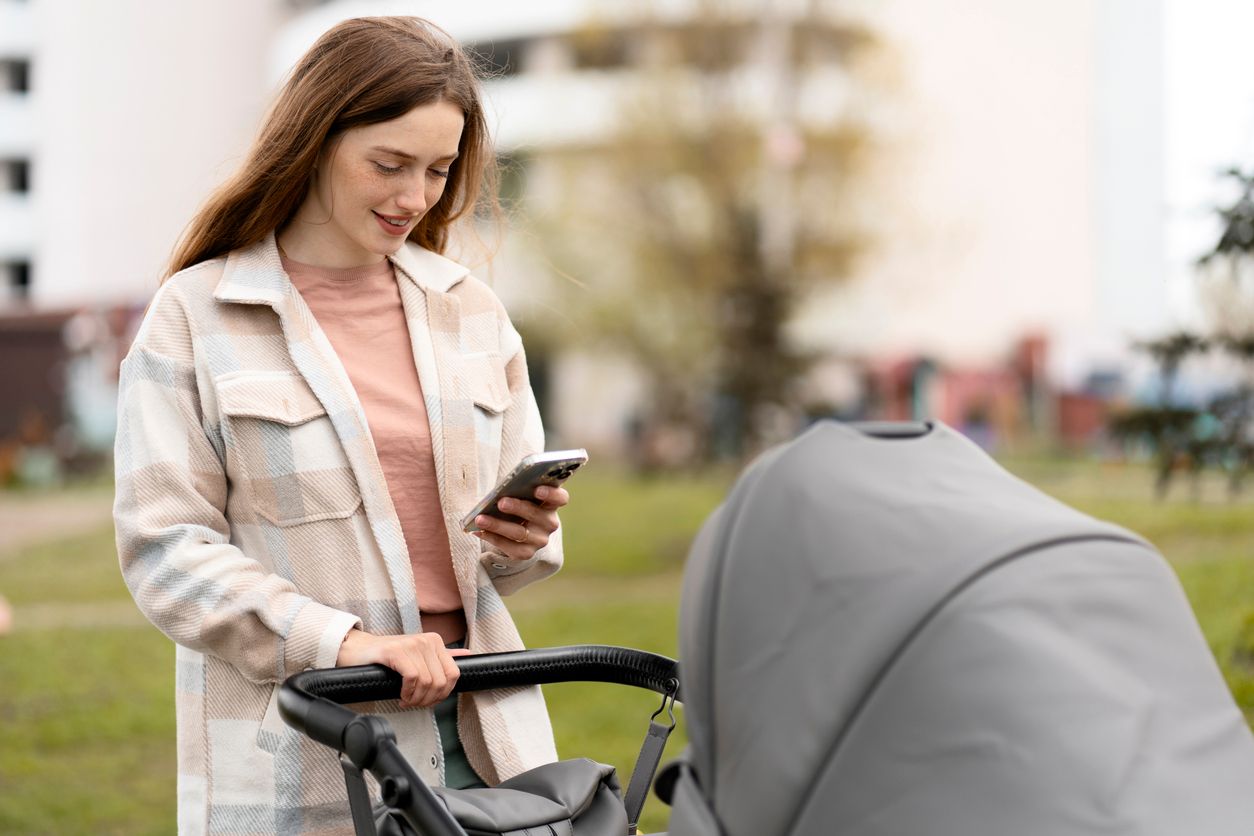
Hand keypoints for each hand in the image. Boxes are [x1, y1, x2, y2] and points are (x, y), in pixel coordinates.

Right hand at [335, 629, 461, 707]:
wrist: (358, 651)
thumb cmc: (389, 657)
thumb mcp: (418, 655)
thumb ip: (442, 656)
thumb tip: (468, 655)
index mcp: (436, 641)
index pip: (453, 674)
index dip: (443, 694)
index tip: (429, 700)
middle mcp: (427, 640)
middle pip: (441, 681)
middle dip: (428, 699)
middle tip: (414, 703)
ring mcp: (412, 644)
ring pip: (427, 682)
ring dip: (416, 699)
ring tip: (406, 700)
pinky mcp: (396, 651)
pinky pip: (413, 678)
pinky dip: (407, 692)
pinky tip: (400, 695)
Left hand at [471, 484, 568, 562]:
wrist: (516, 528)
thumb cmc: (517, 503)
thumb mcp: (521, 495)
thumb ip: (517, 490)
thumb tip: (500, 490)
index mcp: (551, 503)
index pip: (560, 498)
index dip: (552, 494)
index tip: (538, 489)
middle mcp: (550, 523)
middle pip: (537, 515)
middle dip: (518, 508)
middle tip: (501, 502)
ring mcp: (540, 540)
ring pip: (520, 533)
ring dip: (498, 525)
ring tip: (480, 519)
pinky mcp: (527, 553)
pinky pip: (509, 547)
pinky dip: (492, 538)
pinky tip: (478, 531)